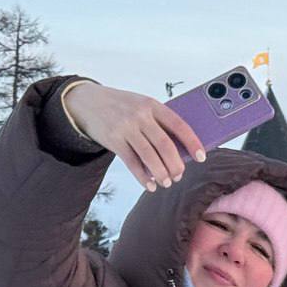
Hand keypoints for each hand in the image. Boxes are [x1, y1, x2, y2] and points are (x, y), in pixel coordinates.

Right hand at [63, 82, 204, 192]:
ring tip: (166, 182)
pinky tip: (150, 184)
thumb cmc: (122, 107)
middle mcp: (140, 115)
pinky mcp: (113, 139)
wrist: (85, 101)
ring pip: (149, 156)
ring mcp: (125, 127)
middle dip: (175, 164)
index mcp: (152, 104)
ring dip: (161, 173)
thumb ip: (159, 123)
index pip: (178, 125)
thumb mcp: (141, 106)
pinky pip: (132, 163)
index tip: (201, 157)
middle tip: (179, 175)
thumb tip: (182, 151)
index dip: (192, 142)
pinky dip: (143, 177)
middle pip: (165, 145)